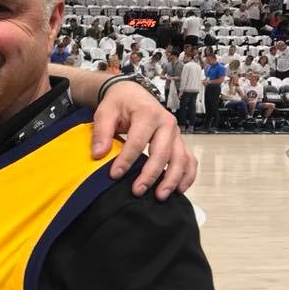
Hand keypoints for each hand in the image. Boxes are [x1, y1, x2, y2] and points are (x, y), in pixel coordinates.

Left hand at [91, 79, 195, 199]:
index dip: (126, 160)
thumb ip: (101, 132)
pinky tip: (179, 189)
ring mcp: (176, 133)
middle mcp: (167, 123)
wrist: (132, 93)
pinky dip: (187, 175)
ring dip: (172, 179)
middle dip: (151, 174)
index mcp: (148, 114)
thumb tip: (99, 154)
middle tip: (138, 191)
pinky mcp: (179, 141)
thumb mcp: (105, 112)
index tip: (115, 175)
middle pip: (162, 153)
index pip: (137, 141)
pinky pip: (189, 159)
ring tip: (160, 196)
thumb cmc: (119, 103)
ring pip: (181, 158)